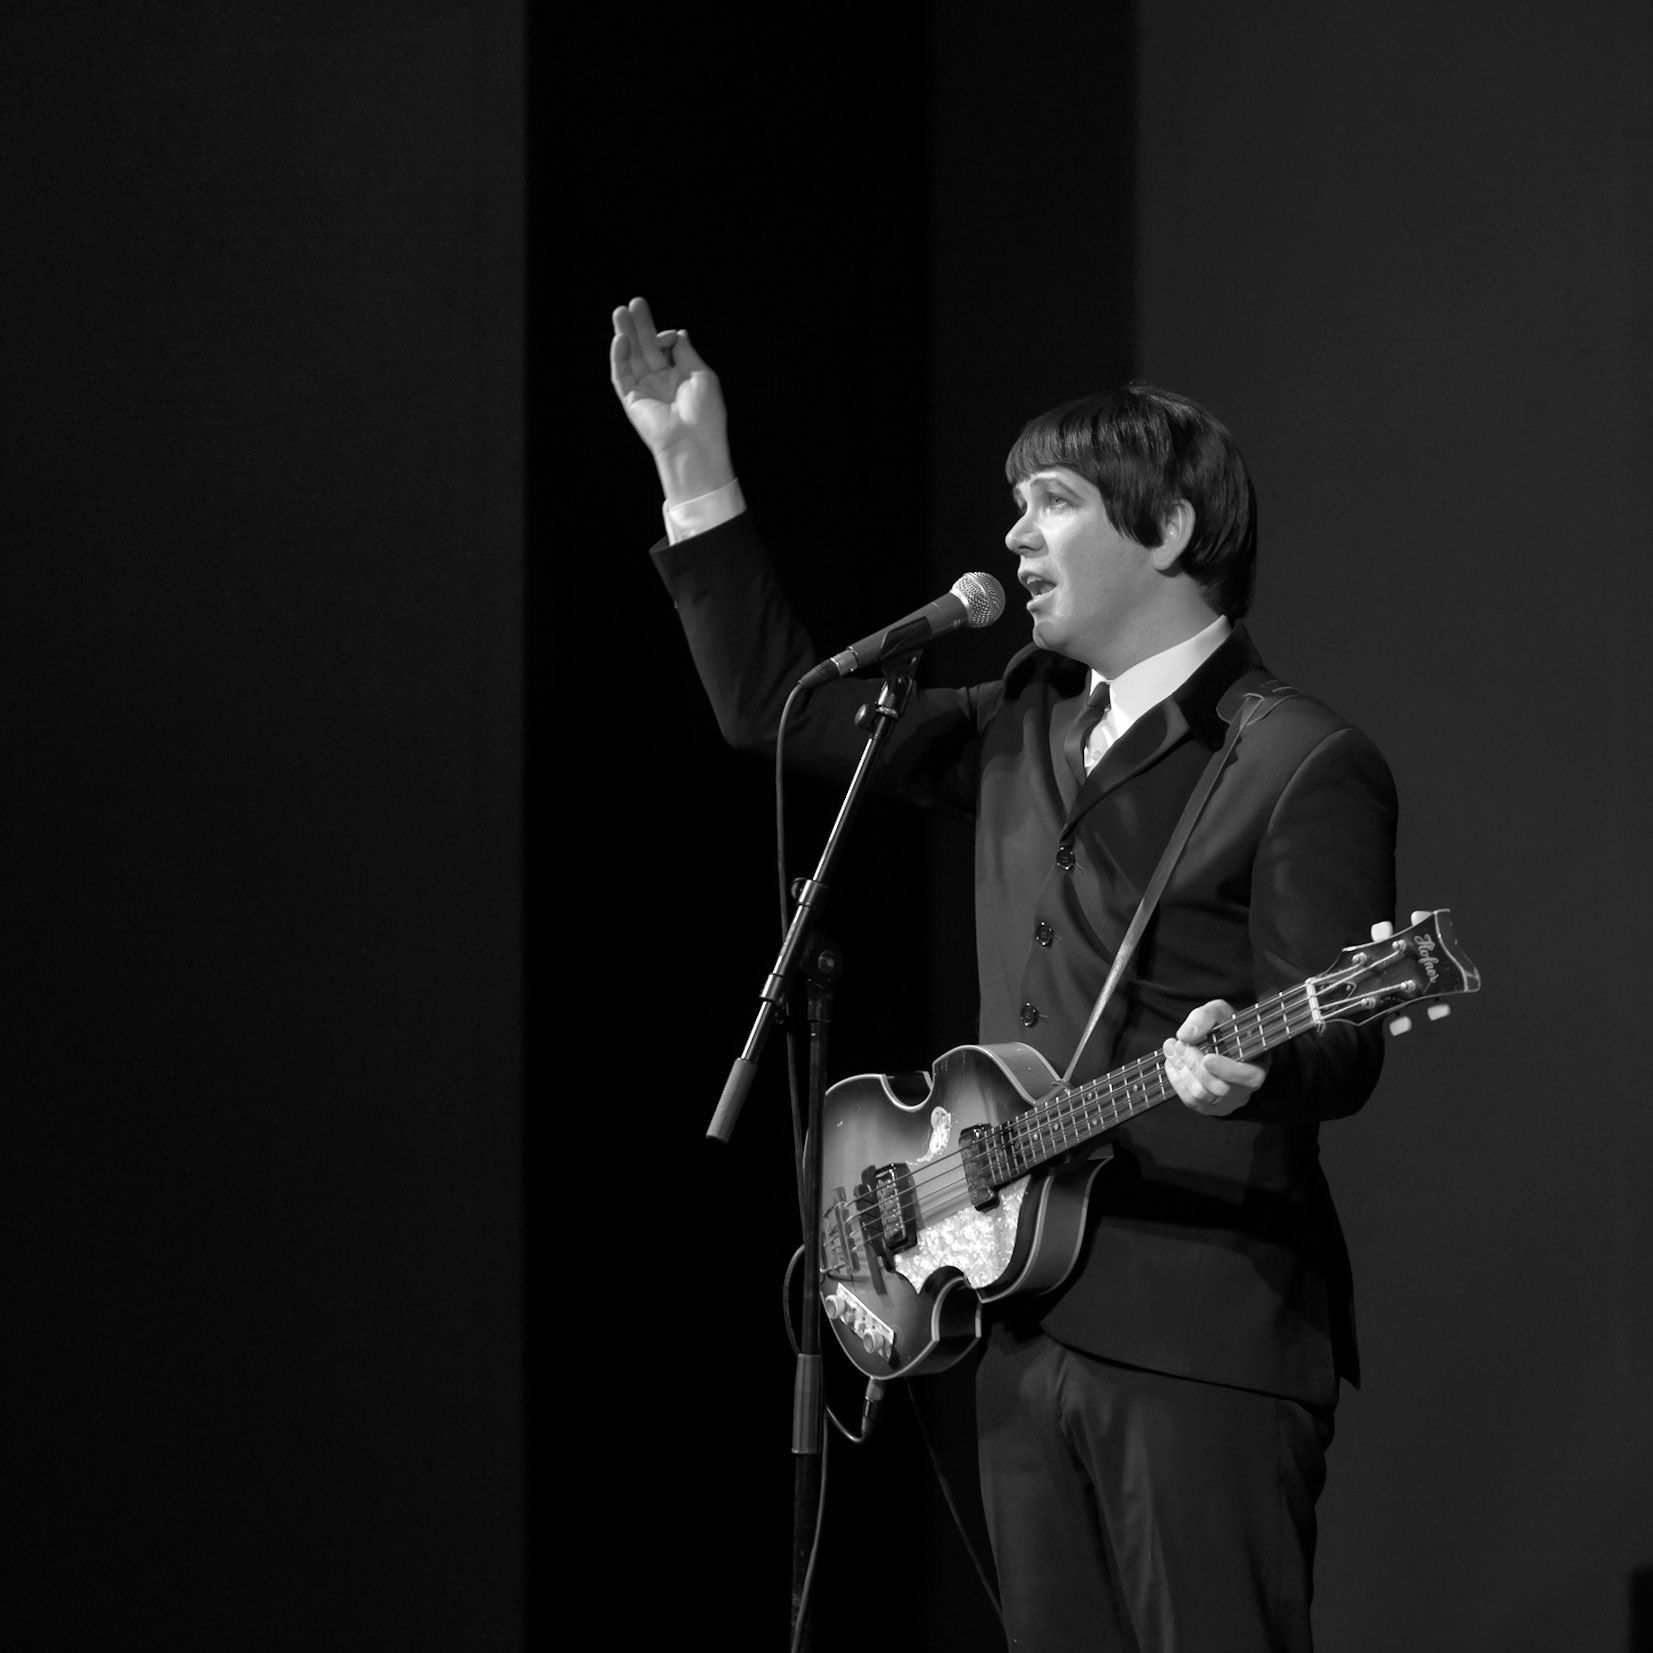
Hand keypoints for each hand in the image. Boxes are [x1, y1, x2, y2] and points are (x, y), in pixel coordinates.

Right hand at [610, 296, 732, 503]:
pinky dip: (619, 357)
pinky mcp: (631, 400)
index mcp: (680, 376)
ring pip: (631, 357)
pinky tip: (620, 339)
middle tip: (634, 303)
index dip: (666, 336)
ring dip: (625, 334)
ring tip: (620, 312)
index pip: (666, 347)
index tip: (671, 335)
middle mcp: (661, 382)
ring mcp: (644, 390)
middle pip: (646, 348)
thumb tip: (679, 332)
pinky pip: (621, 375)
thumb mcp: (701, 374)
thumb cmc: (705, 413)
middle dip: (640, 326)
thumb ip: (686, 352)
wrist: (693, 444)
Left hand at [1163, 1000, 1269, 1116]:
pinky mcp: (1209, 1108)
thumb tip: (1185, 1035)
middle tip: (1179, 1043)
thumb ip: (1205, 1017)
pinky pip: (1190, 1101)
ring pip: (1201, 1096)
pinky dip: (1176, 1081)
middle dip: (1194, 1064)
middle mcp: (1245, 1089)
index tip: (1207, 1058)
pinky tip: (1172, 1063)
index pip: (1249, 1077)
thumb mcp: (1221, 1013)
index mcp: (1257, 1065)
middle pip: (1219, 1087)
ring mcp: (1226, 1102)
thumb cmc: (1226, 1029)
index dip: (1227, 1070)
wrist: (1223, 1045)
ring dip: (1181, 1071)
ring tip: (1172, 1049)